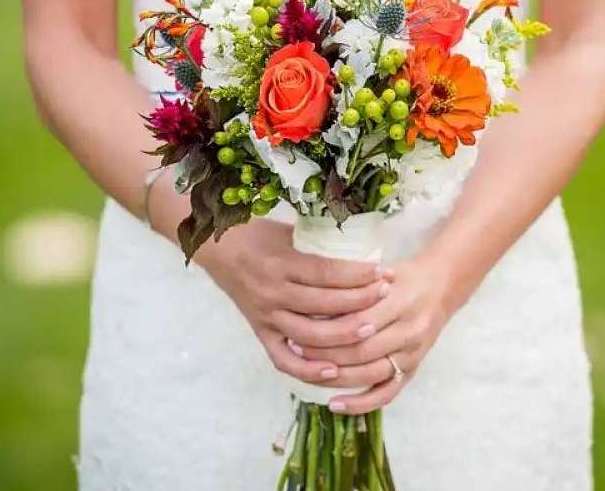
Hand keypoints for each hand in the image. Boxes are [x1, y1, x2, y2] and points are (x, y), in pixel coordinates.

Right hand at [195, 218, 391, 385]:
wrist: (218, 249)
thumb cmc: (259, 236)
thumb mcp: (290, 232)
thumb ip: (321, 246)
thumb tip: (365, 250)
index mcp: (280, 264)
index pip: (327, 273)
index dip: (358, 275)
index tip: (382, 271)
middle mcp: (272, 293)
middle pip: (324, 305)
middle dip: (360, 302)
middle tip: (387, 295)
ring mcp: (266, 317)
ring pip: (310, 336)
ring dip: (343, 335)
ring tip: (372, 328)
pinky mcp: (260, 333)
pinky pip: (284, 360)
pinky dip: (309, 369)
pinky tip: (335, 370)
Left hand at [291, 254, 460, 414]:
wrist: (441, 287)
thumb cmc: (403, 276)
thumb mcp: (380, 271)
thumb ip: (352, 285)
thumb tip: (311, 302)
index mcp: (400, 301)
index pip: (358, 322)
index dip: (327, 330)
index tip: (298, 330)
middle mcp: (409, 330)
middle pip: (361, 351)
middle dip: (325, 354)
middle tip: (296, 351)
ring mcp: (412, 353)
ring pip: (370, 374)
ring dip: (337, 378)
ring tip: (308, 374)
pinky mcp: (413, 370)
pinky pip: (387, 394)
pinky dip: (361, 403)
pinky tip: (335, 404)